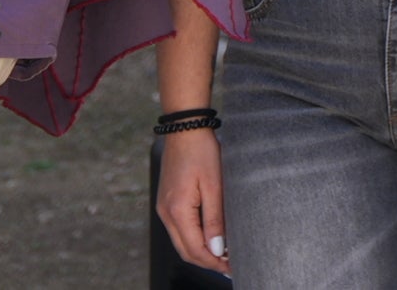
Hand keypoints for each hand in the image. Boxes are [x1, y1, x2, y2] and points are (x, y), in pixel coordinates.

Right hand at [156, 126, 229, 273]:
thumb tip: (217, 249)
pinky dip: (194, 239)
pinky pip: (179, 230)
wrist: (185, 129)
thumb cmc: (202, 152)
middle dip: (208, 262)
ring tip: (224, 254)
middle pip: (186, 251)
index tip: (233, 267)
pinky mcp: (167, 203)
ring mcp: (164, 208)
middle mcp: (166, 213)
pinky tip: (210, 238)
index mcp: (177, 211)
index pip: (195, 249)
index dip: (214, 262)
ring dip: (201, 252)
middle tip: (231, 266)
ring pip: (182, 242)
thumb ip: (215, 220)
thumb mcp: (214, 185)